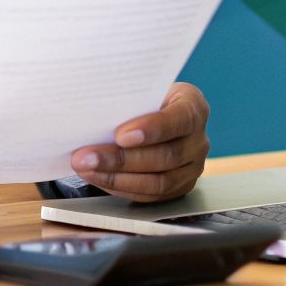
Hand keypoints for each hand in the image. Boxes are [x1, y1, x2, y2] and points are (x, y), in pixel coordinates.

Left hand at [70, 82, 209, 201]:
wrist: (158, 114)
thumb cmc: (147, 98)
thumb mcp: (143, 90)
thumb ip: (129, 100)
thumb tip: (92, 113)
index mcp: (194, 107)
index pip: (179, 119)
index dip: (151, 129)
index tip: (120, 135)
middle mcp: (199, 139)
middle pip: (165, 156)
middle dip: (121, 159)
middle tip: (87, 156)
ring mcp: (193, 167)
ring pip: (157, 181)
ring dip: (116, 178)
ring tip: (86, 169)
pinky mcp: (180, 187)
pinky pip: (150, 195)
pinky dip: (121, 188)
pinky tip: (98, 178)